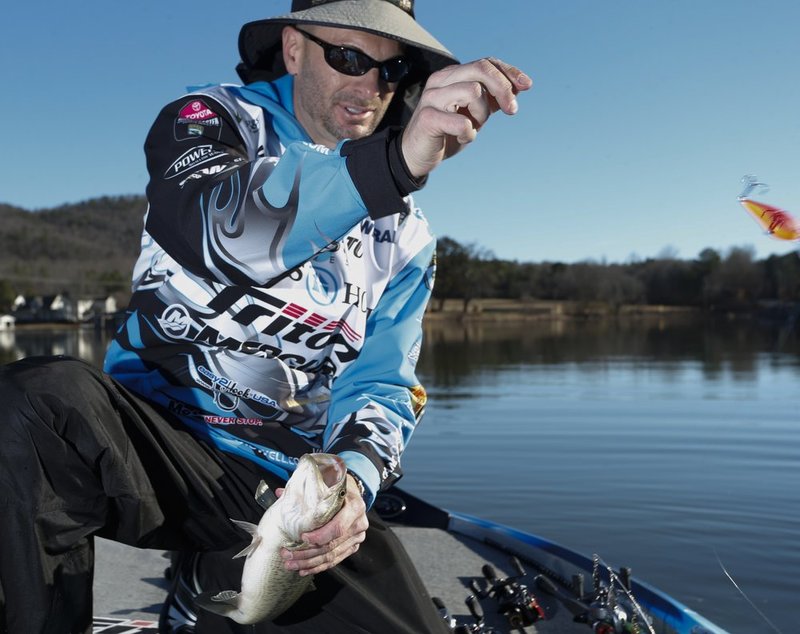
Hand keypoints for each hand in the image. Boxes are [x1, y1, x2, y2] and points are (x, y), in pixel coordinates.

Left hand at [279, 474, 367, 575]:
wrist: (353, 489)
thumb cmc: (337, 484)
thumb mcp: (326, 480)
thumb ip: (305, 488)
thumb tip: (280, 493)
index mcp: (354, 506)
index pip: (337, 527)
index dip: (319, 535)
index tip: (302, 537)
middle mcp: (359, 524)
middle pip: (331, 545)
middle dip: (307, 553)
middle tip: (287, 555)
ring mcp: (357, 537)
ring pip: (331, 555)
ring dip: (309, 562)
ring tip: (291, 564)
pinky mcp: (353, 546)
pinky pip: (335, 560)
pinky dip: (318, 566)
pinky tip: (304, 569)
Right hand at [401, 57, 531, 177]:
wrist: (416, 156)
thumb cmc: (447, 133)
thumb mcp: (474, 113)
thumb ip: (492, 99)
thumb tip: (520, 85)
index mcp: (452, 76)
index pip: (486, 62)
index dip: (509, 72)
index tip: (527, 85)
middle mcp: (440, 81)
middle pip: (481, 69)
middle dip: (503, 88)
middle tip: (512, 110)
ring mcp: (432, 98)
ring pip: (473, 91)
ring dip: (482, 114)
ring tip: (474, 127)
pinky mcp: (428, 118)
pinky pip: (461, 121)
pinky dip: (469, 132)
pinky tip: (464, 137)